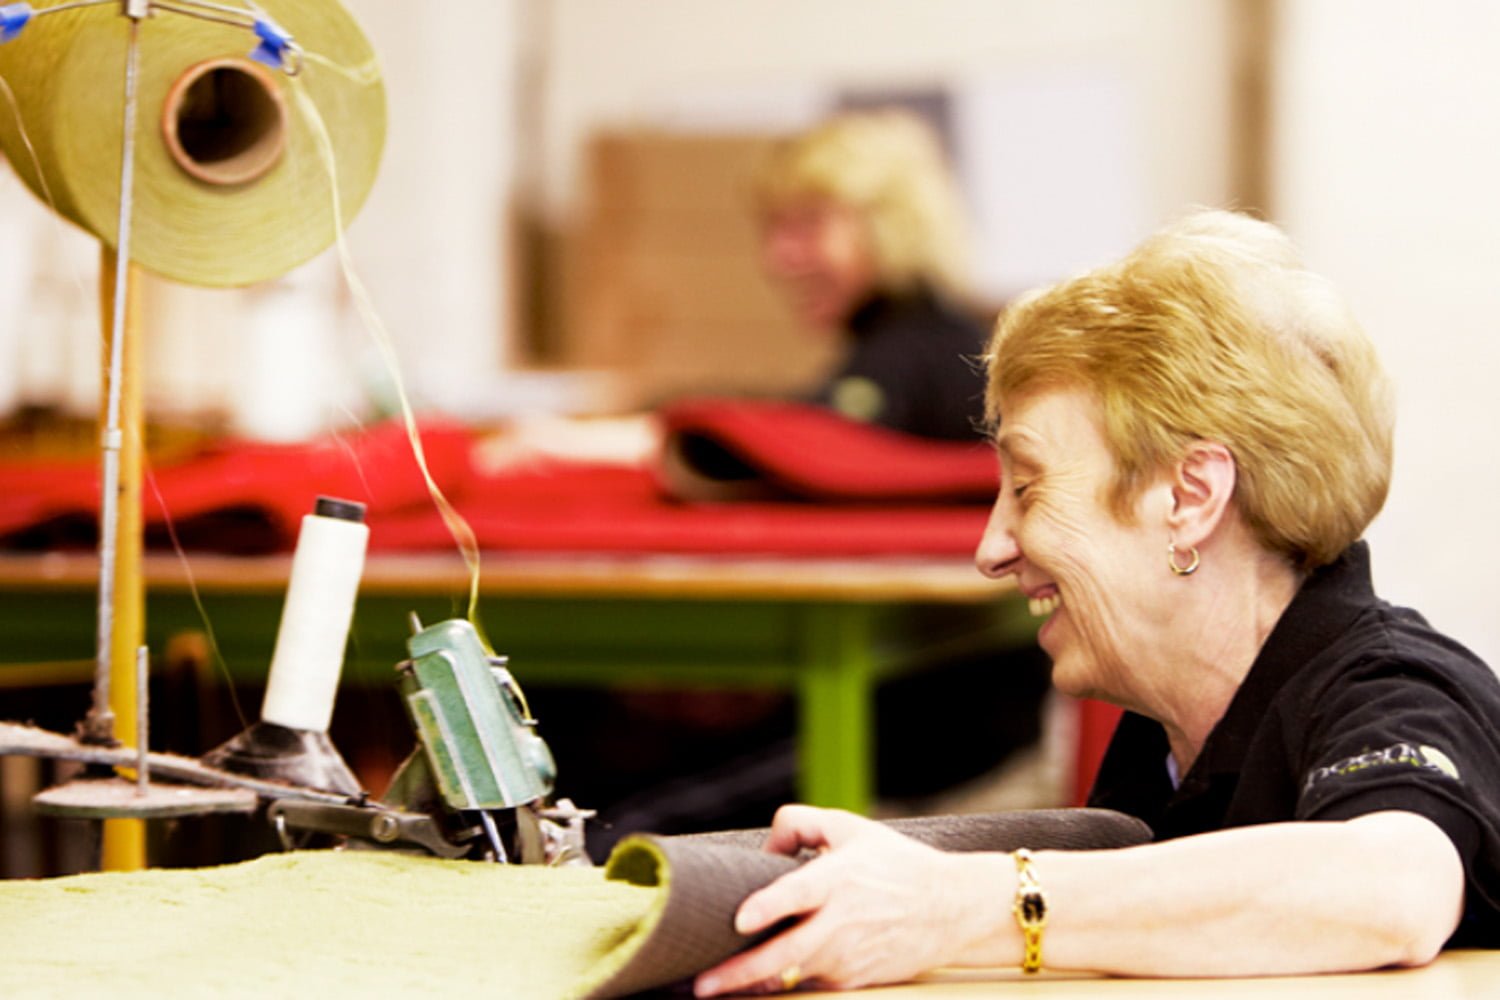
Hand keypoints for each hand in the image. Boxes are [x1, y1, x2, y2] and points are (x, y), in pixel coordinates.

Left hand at [693, 805, 999, 995]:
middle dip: (740, 972)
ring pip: (790, 976)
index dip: (769, 906)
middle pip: (784, 954)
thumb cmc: (895, 863)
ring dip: (752, 983)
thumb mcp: (851, 827)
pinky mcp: (854, 981)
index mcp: (839, 879)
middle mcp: (841, 923)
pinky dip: (782, 983)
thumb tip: (765, 847)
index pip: (800, 893)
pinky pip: (809, 982)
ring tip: (714, 986)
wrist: (952, 908)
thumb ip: (800, 823)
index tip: (740, 919)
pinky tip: (756, 983)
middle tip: (702, 984)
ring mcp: (847, 957)